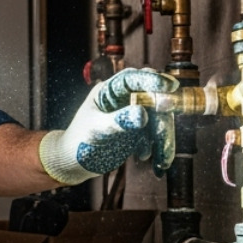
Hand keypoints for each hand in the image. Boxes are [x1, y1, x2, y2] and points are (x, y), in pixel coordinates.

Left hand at [37, 67, 178, 184]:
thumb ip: (118, 121)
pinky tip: (154, 162)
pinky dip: (160, 148)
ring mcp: (133, 114)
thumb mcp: (97, 131)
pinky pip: (156, 135)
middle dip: (163, 118)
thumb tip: (142, 114)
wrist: (73, 163)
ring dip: (164, 139)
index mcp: (109, 91)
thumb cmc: (78, 142)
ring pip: (158, 120)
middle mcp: (124, 99)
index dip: (152, 80)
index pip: (133, 78)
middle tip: (166, 134)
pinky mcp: (139, 130)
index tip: (170, 86)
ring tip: (162, 160)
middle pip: (153, 100)